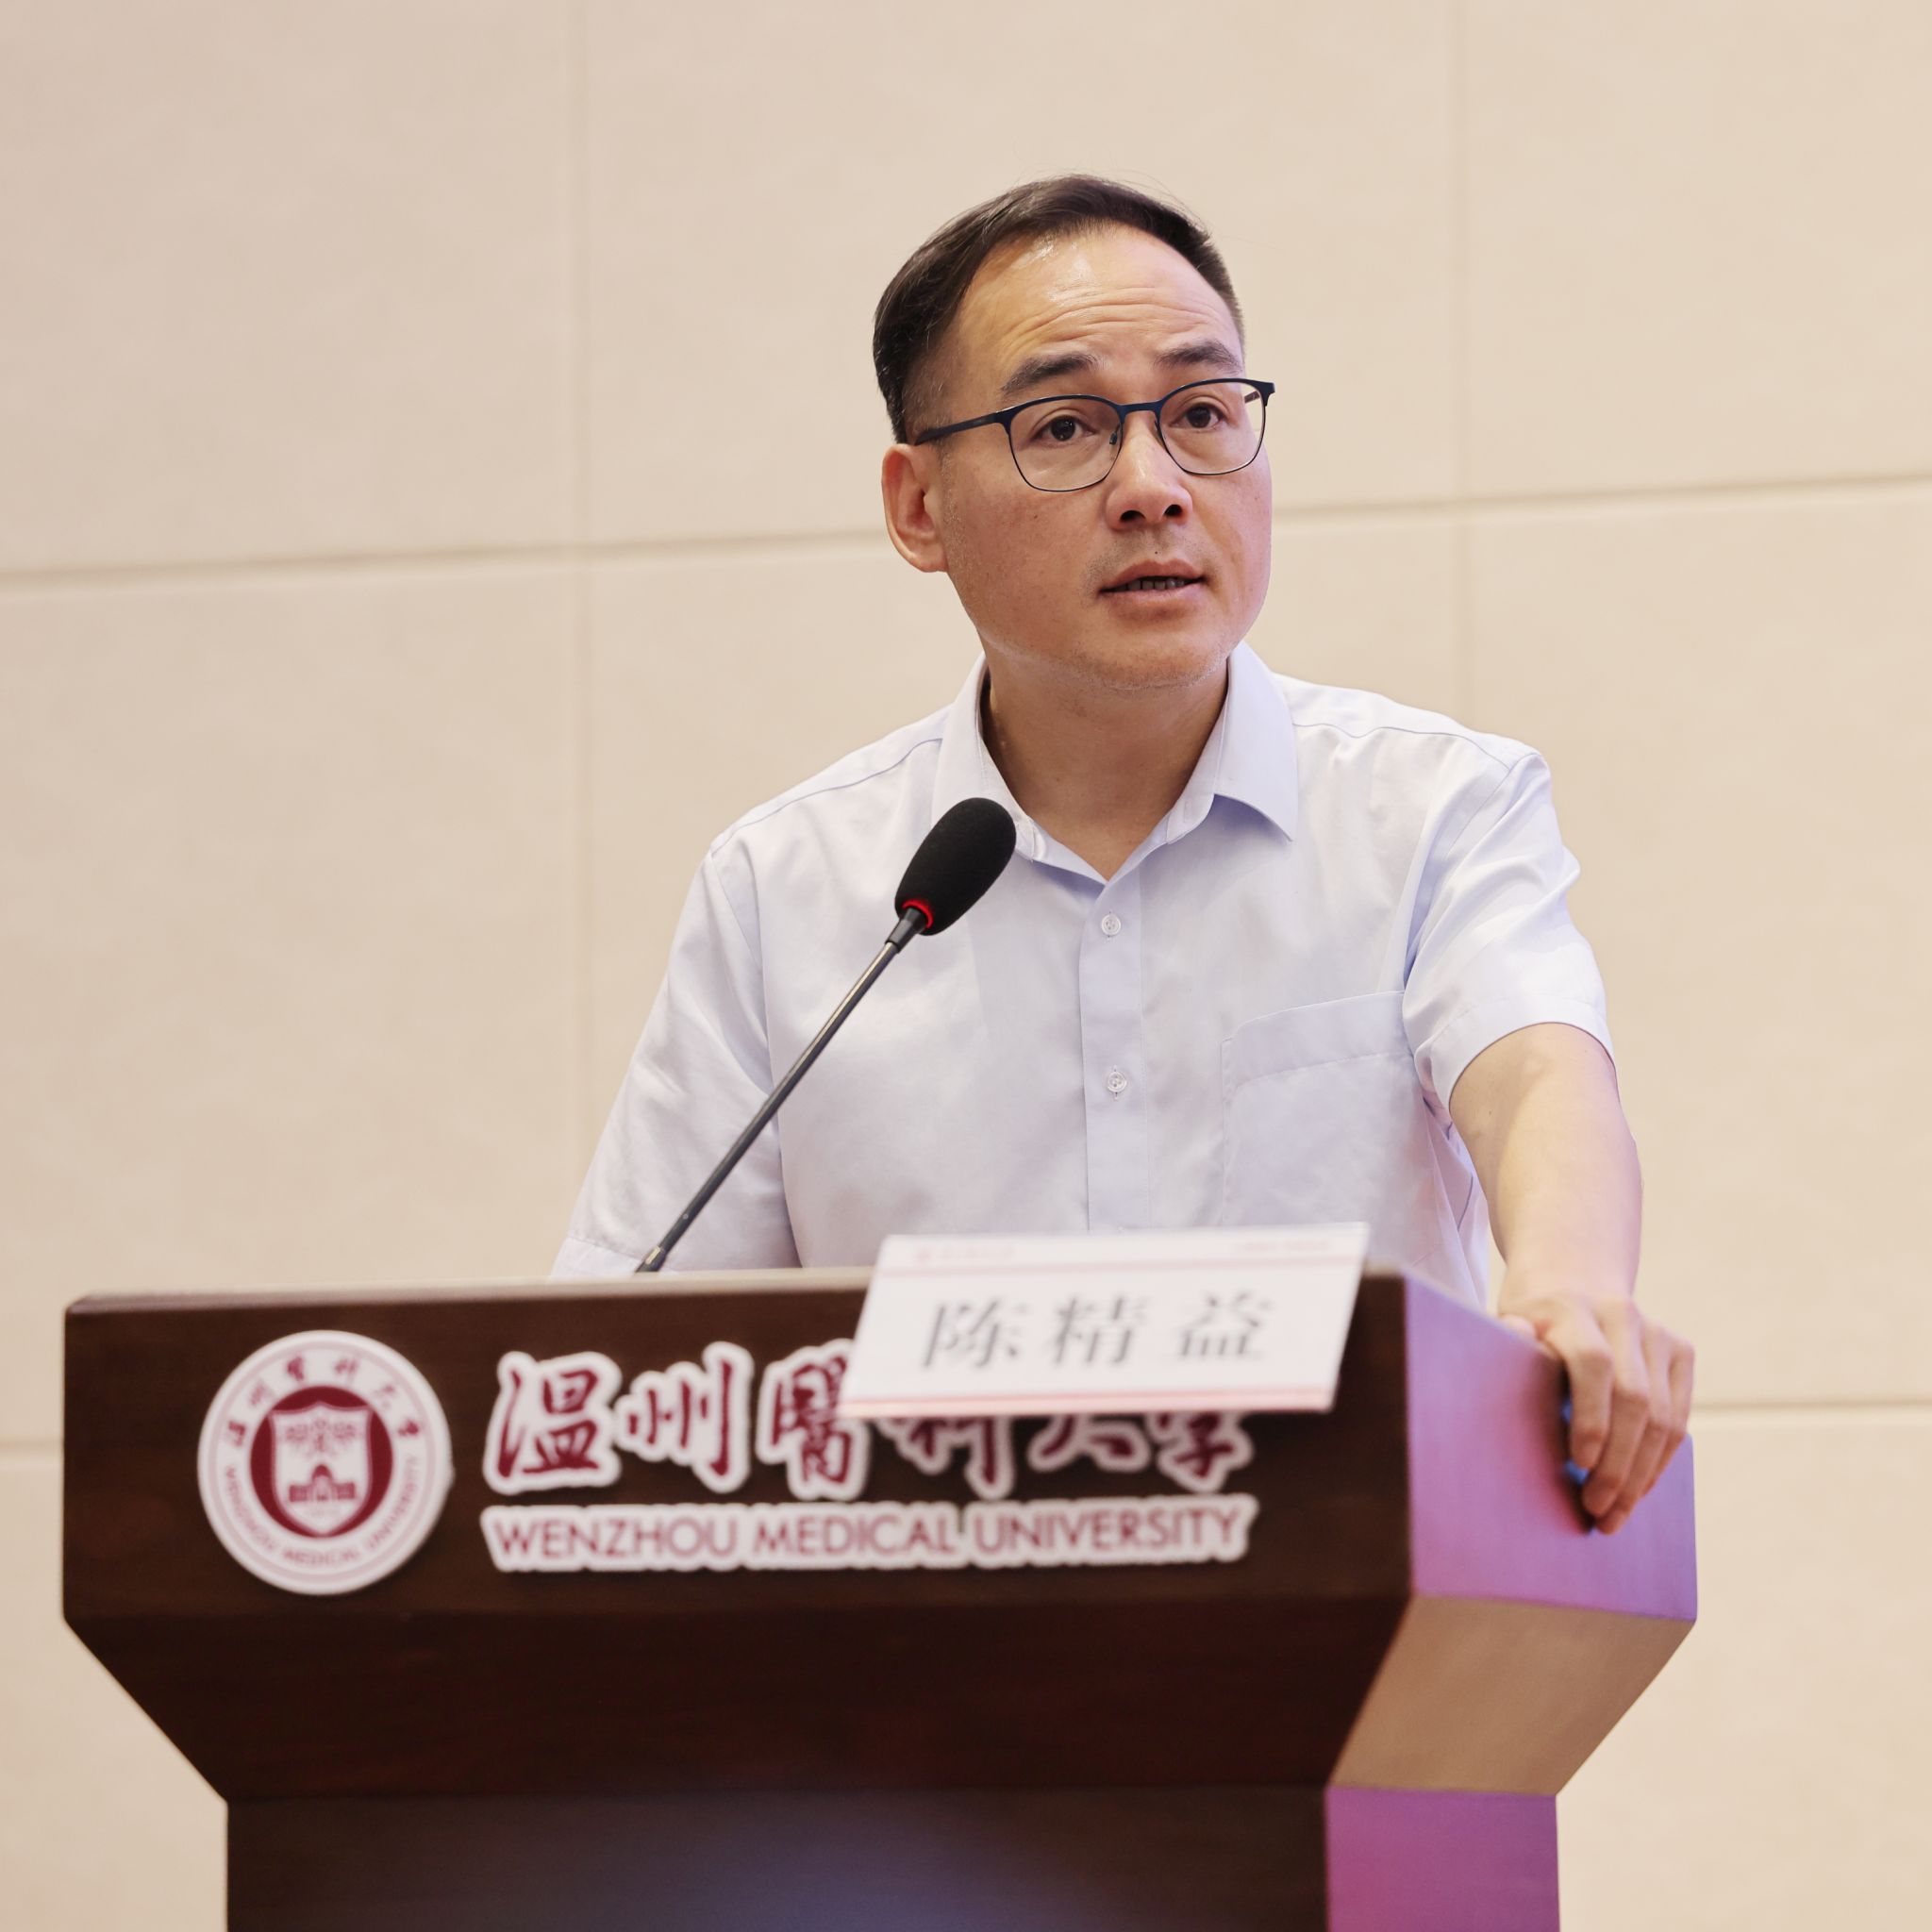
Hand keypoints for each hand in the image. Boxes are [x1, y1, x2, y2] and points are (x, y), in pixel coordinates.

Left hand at [1498, 1277, 1693, 1533]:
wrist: (1572, 1278)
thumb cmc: (1529, 1319)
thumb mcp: (1507, 1325)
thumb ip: (1509, 1342)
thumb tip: (1516, 1338)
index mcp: (1570, 1308)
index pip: (1592, 1363)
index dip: (1591, 1416)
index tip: (1579, 1464)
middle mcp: (1620, 1315)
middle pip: (1634, 1399)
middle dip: (1618, 1464)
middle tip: (1596, 1511)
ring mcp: (1656, 1331)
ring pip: (1662, 1417)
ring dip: (1641, 1474)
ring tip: (1615, 1514)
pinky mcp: (1680, 1350)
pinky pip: (1678, 1418)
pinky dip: (1659, 1460)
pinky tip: (1638, 1488)